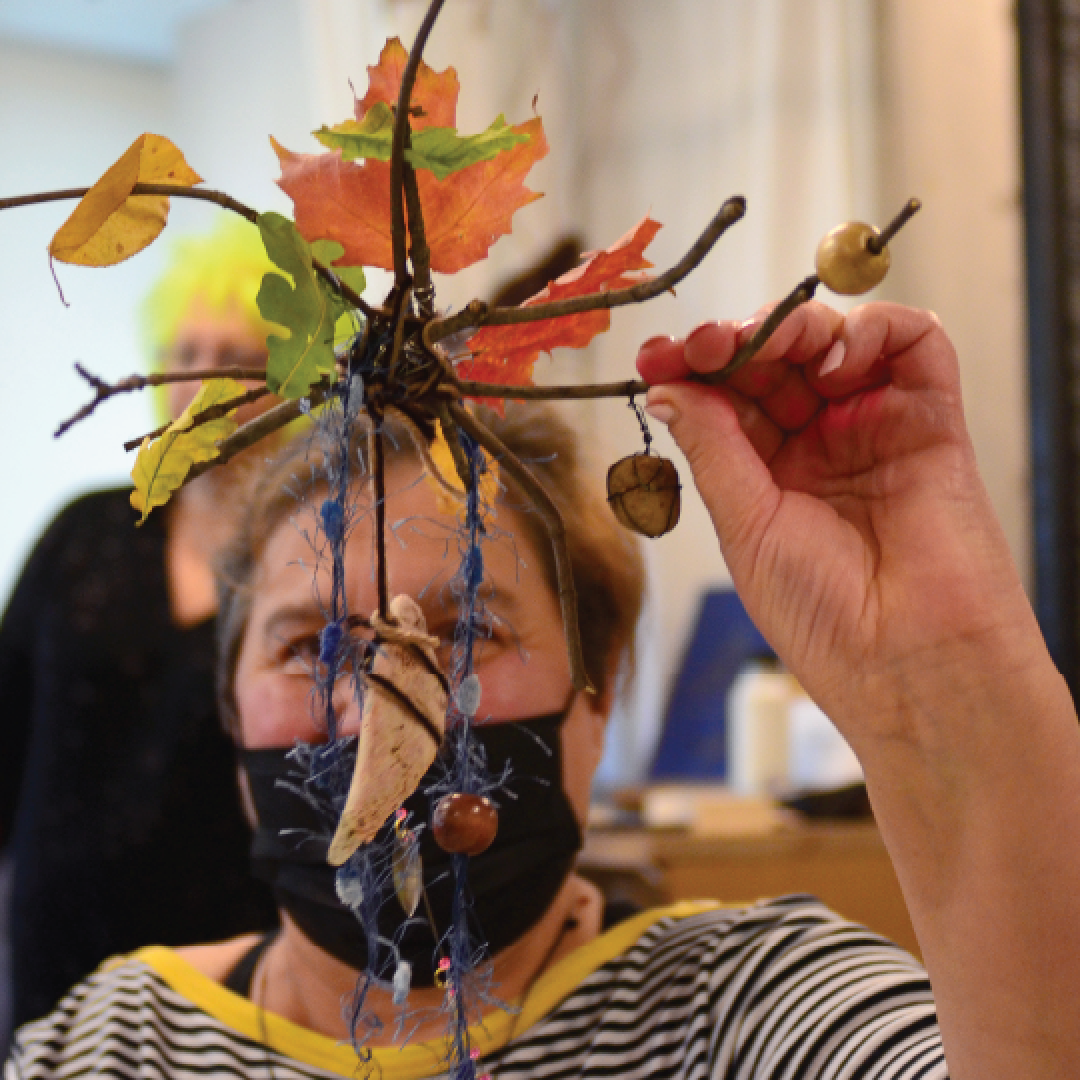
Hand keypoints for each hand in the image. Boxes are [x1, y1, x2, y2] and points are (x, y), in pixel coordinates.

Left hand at [638, 301, 1046, 752]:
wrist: (910, 665)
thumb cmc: (826, 619)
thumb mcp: (746, 526)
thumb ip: (713, 446)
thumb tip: (667, 388)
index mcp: (768, 476)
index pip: (726, 399)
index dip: (692, 371)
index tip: (656, 356)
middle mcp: (820, 446)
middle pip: (775, 361)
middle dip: (735, 341)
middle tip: (704, 342)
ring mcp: (875, 429)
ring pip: (835, 341)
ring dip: (795, 327)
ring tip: (766, 344)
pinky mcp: (933, 419)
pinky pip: (913, 344)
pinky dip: (872, 330)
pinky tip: (835, 357)